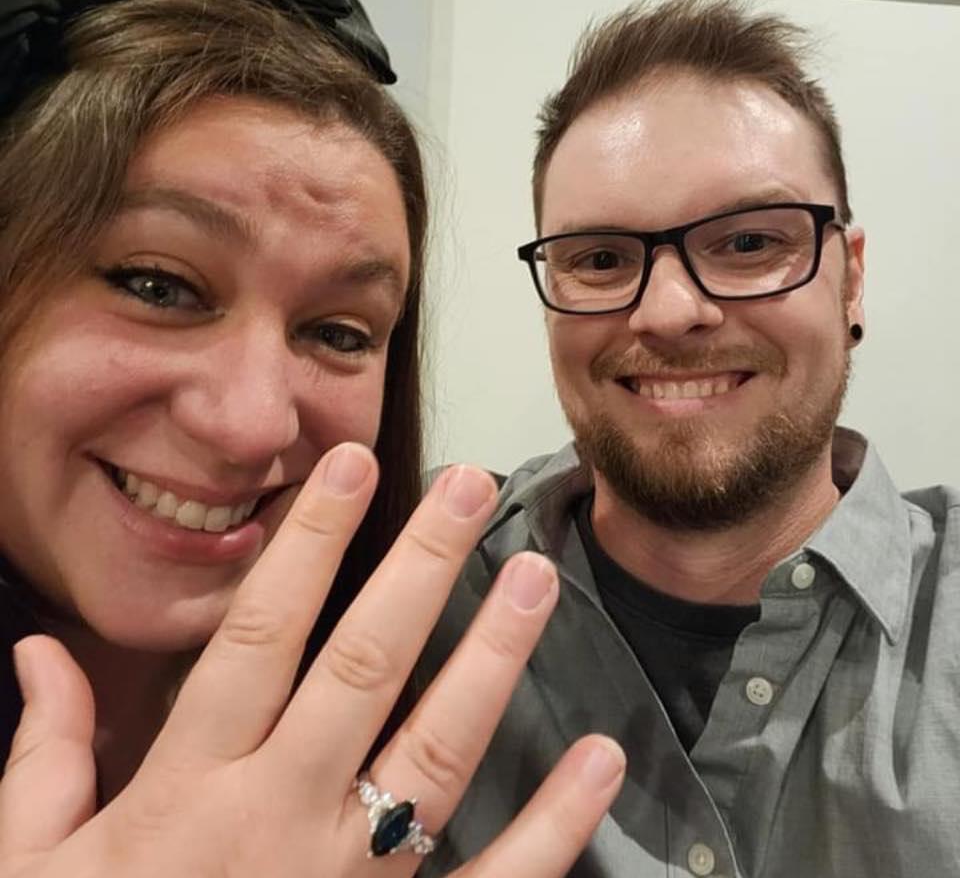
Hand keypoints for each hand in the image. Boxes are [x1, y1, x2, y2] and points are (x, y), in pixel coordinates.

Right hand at [0, 443, 624, 877]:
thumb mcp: (31, 865)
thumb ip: (40, 755)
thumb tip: (34, 649)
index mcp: (189, 790)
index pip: (258, 631)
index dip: (307, 539)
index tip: (349, 464)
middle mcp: (277, 821)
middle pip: (360, 666)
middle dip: (419, 566)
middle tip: (470, 487)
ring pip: (434, 753)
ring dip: (491, 659)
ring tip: (538, 578)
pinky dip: (553, 827)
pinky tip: (600, 760)